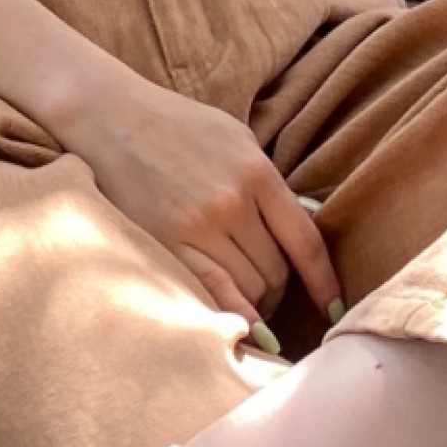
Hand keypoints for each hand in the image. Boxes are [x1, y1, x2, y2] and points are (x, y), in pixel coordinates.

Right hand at [61, 68, 341, 329]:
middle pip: (276, 272)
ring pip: (248, 289)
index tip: (335, 306)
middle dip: (280, 291)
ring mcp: (196, 224)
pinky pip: (211, 293)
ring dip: (255, 304)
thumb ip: (269, 183)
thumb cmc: (179, 125)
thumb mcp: (237, 139)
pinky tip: (244, 330)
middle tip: (272, 295)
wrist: (111, 116)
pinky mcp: (164, 242)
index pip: (306, 241)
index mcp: (256, 172)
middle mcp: (231, 201)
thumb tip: (305, 228)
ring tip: (249, 303)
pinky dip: (234, 316)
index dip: (324, 282)